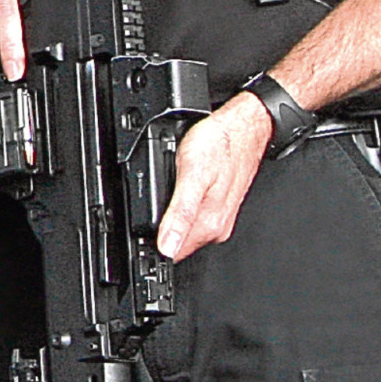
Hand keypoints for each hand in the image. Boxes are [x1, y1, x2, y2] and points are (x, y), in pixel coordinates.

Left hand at [155, 91, 270, 259]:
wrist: (243, 129)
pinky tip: (178, 197)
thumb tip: (167, 247)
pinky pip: (195, 219)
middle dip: (160, 232)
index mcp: (209, 223)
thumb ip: (180, 214)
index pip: (174, 252)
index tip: (137, 236)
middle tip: (148, 210)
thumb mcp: (191, 176)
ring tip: (163, 200)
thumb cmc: (219, 145)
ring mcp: (220, 217)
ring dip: (171, 222)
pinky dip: (181, 211)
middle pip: (178, 244)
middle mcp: (217, 226)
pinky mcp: (221, 207)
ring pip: (186, 231)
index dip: (152, 247)